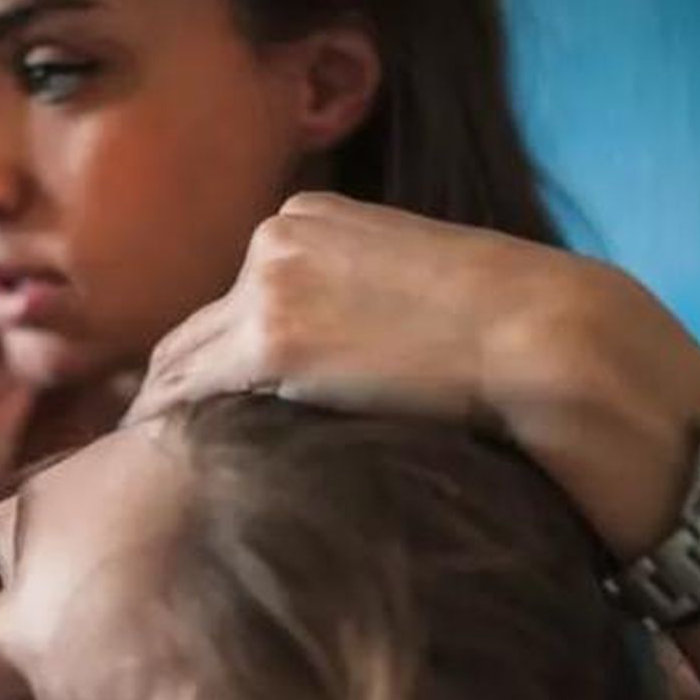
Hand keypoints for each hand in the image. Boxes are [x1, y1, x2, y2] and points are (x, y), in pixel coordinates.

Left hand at [126, 192, 699, 561]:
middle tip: (148, 454)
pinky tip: (165, 479)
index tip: (184, 413)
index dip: (203, 364)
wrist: (551, 342)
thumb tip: (309, 377)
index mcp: (308, 219)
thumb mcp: (407, 293)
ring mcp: (268, 287)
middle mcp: (275, 240)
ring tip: (149, 480)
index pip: (228, 301)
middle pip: (190, 333)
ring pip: (177, 368)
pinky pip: (188, 397)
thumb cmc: (503, 335)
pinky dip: (171, 437)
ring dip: (162, 422)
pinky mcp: (272, 341)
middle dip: (168, 394)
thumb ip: (346, 312)